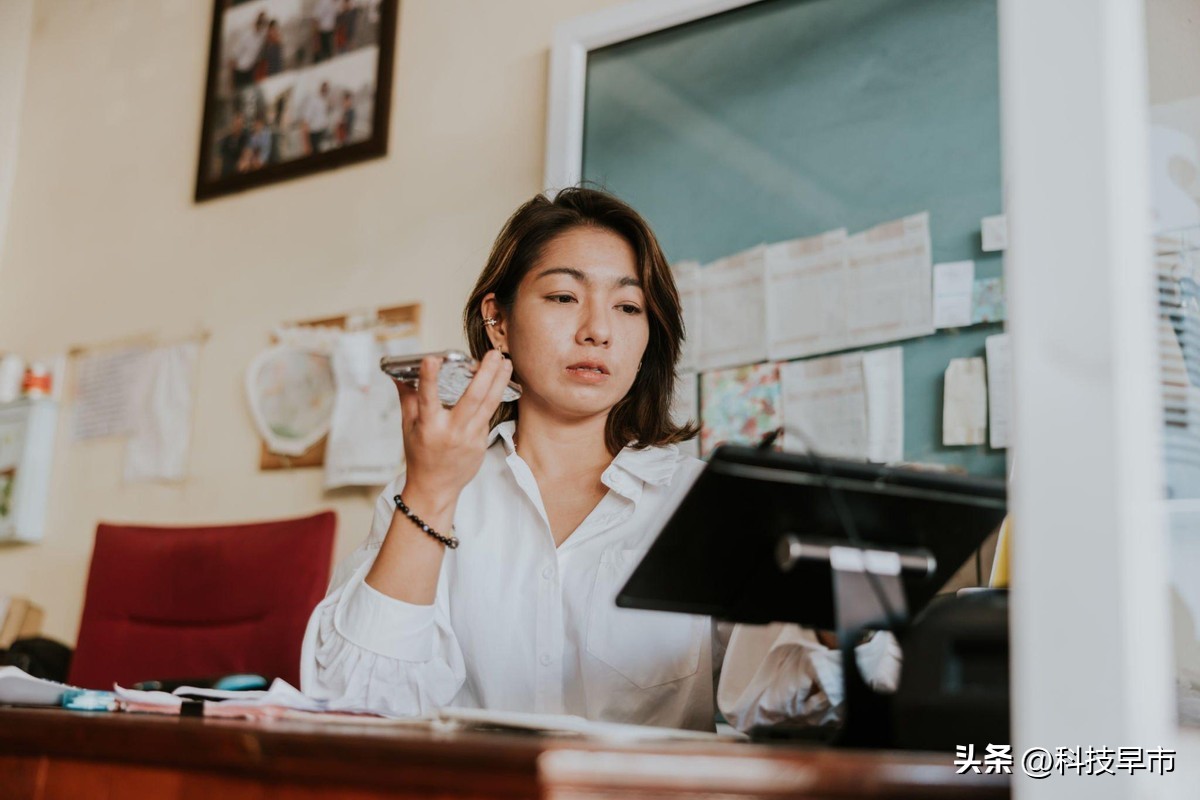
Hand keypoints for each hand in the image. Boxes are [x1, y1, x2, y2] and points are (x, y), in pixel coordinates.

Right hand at [395, 350, 512, 512]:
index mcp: (428, 426)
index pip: (427, 398)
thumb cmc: (420, 455)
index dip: (429, 378)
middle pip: (472, 398)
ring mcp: (469, 438)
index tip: (432, 358)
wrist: (436, 488)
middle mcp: (451, 431)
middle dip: (486, 374)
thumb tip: (397, 373)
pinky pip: (489, 416)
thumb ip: (407, 398)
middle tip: (494, 354)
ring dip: (500, 382)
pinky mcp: (481, 443)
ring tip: (506, 363)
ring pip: (488, 405)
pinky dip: (495, 398)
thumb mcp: (407, 427)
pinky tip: (502, 381)